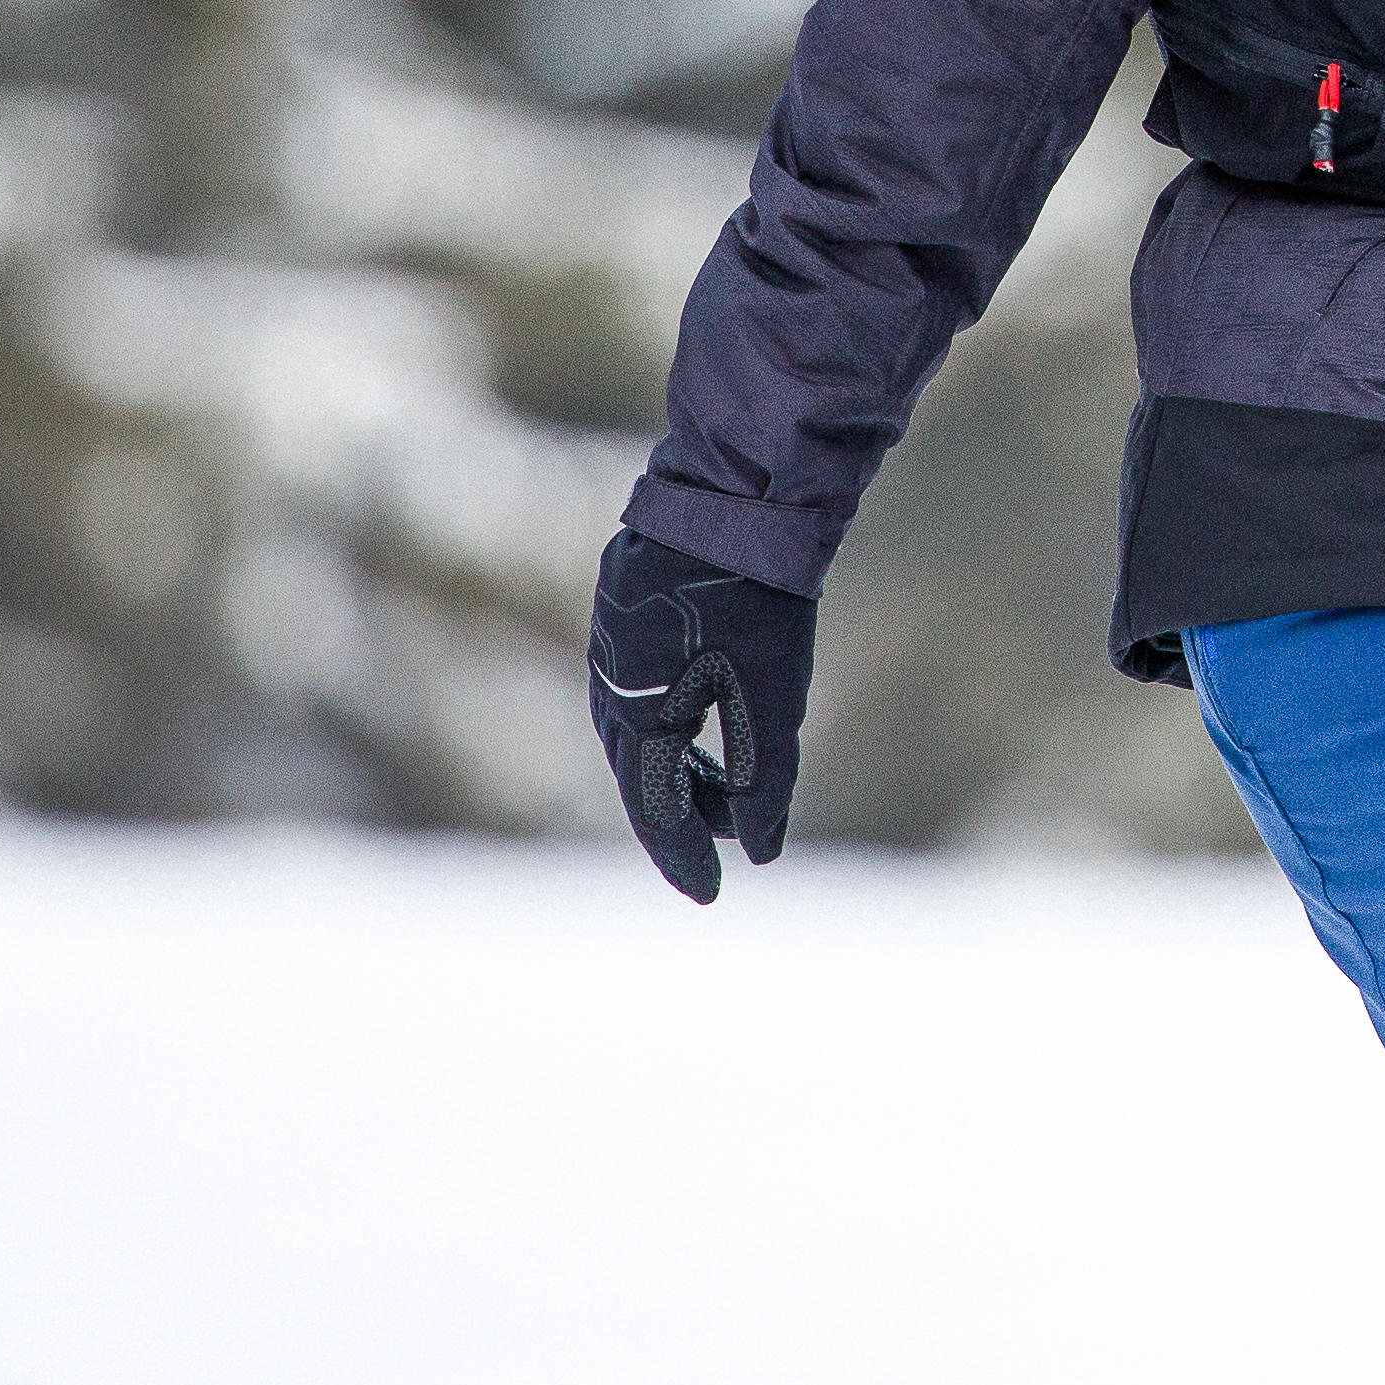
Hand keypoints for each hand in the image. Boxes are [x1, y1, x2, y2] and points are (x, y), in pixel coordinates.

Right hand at [586, 527, 817, 901]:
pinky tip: (708, 727)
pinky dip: (676, 724)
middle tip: (726, 844)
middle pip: (643, 772)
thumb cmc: (757, 592)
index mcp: (637, 708)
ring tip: (729, 795)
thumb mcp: (773, 690)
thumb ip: (766, 773)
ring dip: (683, 768)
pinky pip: (643, 691)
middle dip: (684, 814)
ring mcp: (616, 644)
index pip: (655, 805)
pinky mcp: (631, 614)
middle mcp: (611, 681)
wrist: (737, 490)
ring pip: (642, 731)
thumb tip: (763, 850)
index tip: (709, 894)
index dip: (684, 854)